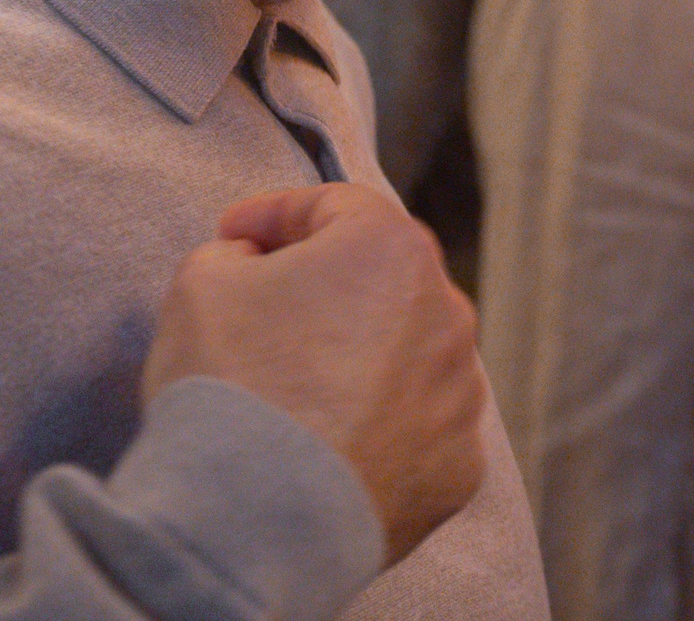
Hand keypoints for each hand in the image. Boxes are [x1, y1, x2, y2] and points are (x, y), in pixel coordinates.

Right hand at [143, 183, 486, 566]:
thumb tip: (257, 262)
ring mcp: (461, 392)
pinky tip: (328, 449)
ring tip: (295, 393)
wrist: (253, 517)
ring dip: (361, 361)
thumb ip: (236, 251)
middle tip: (263, 311)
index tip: (234, 237)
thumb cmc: (228, 382)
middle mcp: (448, 311)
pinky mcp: (459, 464)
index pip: (335, 208)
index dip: (276, 215)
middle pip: (382, 283)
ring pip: (408, 357)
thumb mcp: (201, 281)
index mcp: (393, 250)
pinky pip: (416, 431)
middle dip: (327, 289)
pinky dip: (380, 431)